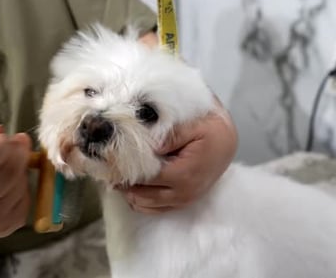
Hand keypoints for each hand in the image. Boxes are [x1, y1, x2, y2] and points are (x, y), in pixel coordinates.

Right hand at [0, 117, 31, 238]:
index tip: (2, 137)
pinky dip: (22, 186)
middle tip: (13, 145)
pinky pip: (27, 198)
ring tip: (5, 167)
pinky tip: (9, 185)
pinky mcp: (6, 227)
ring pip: (19, 184)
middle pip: (8, 173)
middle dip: (15, 154)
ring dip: (19, 170)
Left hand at [121, 103, 237, 213]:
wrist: (227, 143)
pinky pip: (155, 209)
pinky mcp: (182, 202)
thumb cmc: (210, 131)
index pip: (144, 177)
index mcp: (182, 174)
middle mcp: (182, 192)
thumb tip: (148, 145)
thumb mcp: (192, 126)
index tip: (110, 160)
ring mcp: (183, 200)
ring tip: (117, 176)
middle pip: (140, 195)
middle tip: (108, 168)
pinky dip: (140, 200)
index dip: (125, 170)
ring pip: (145, 205)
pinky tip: (131, 186)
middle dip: (123, 183)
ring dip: (129, 193)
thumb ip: (170, 135)